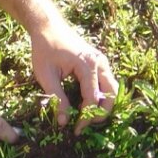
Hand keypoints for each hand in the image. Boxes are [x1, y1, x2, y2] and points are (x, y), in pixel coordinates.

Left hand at [29, 19, 117, 133]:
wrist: (48, 27)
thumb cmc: (44, 49)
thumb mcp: (46, 75)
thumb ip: (57, 98)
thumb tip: (64, 122)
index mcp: (87, 66)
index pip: (92, 99)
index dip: (85, 118)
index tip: (75, 130)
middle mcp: (100, 63)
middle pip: (112, 95)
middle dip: (101, 114)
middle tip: (85, 124)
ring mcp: (102, 62)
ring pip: (113, 89)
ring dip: (104, 105)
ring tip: (87, 116)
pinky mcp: (100, 63)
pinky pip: (107, 83)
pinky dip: (102, 96)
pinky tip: (87, 104)